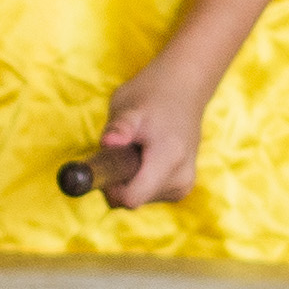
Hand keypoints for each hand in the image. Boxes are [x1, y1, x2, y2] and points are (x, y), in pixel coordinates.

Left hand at [95, 63, 209, 207]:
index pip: (131, 198)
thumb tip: (107, 142)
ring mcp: (184, 185)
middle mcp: (181, 180)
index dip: (109, 186)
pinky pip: (149, 193)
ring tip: (137, 147)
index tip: (104, 163)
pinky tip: (146, 154)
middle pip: (132, 200)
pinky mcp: (183, 186)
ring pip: (139, 198)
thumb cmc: (152, 95)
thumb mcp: (130, 105)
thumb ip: (119, 127)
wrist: (184, 88)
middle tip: (121, 147)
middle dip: (117, 179)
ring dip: (128, 177)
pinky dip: (139, 177)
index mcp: (169, 161)